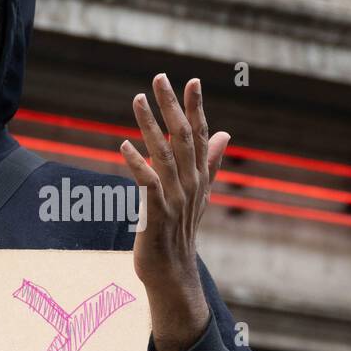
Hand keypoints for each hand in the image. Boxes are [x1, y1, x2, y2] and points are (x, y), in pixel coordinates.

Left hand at [119, 73, 228, 350]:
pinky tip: (124, 146)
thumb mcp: (200, 194)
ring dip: (150, 126)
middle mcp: (190, 185)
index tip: (193, 80)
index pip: (201, 136)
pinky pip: (147, 185)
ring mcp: (174, 200)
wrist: (174, 273)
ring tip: (138, 100)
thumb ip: (212, 162)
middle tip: (160, 77)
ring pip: (163, 155)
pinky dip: (137, 165)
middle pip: (182, 138)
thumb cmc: (181, 231)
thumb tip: (226, 133)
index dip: (196, 108)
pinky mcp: (156, 215)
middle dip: (172, 106)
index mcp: (199, 177)